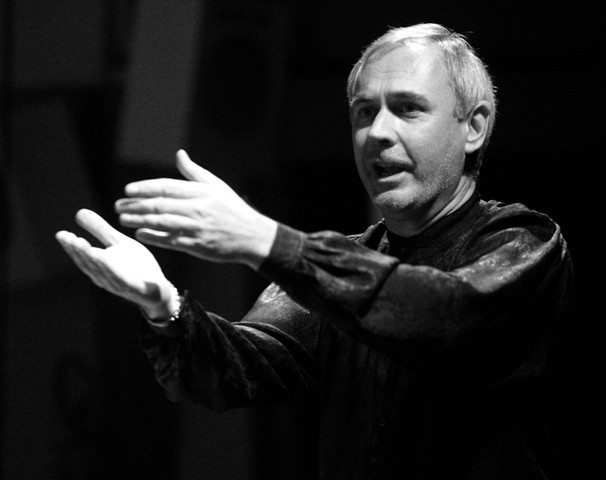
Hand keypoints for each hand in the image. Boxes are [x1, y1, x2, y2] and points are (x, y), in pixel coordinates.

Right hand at [55, 209, 179, 318]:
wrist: (159, 290)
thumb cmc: (136, 267)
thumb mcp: (119, 243)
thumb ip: (100, 230)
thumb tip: (79, 212)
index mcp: (99, 266)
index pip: (82, 256)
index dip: (71, 246)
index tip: (61, 234)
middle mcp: (104, 277)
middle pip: (88, 264)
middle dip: (77, 251)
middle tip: (68, 238)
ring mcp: (119, 284)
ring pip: (102, 271)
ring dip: (91, 259)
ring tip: (82, 245)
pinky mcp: (134, 288)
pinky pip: (122, 279)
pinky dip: (112, 270)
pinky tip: (105, 259)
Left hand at [114, 150, 277, 269]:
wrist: (252, 236)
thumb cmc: (233, 209)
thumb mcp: (217, 186)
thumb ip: (194, 172)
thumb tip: (179, 154)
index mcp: (201, 192)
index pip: (166, 188)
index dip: (145, 188)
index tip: (128, 190)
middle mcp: (197, 208)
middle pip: (160, 205)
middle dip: (136, 205)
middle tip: (118, 206)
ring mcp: (196, 228)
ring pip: (161, 223)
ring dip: (139, 221)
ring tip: (123, 219)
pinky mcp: (197, 245)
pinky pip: (170, 240)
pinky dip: (154, 237)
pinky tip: (140, 234)